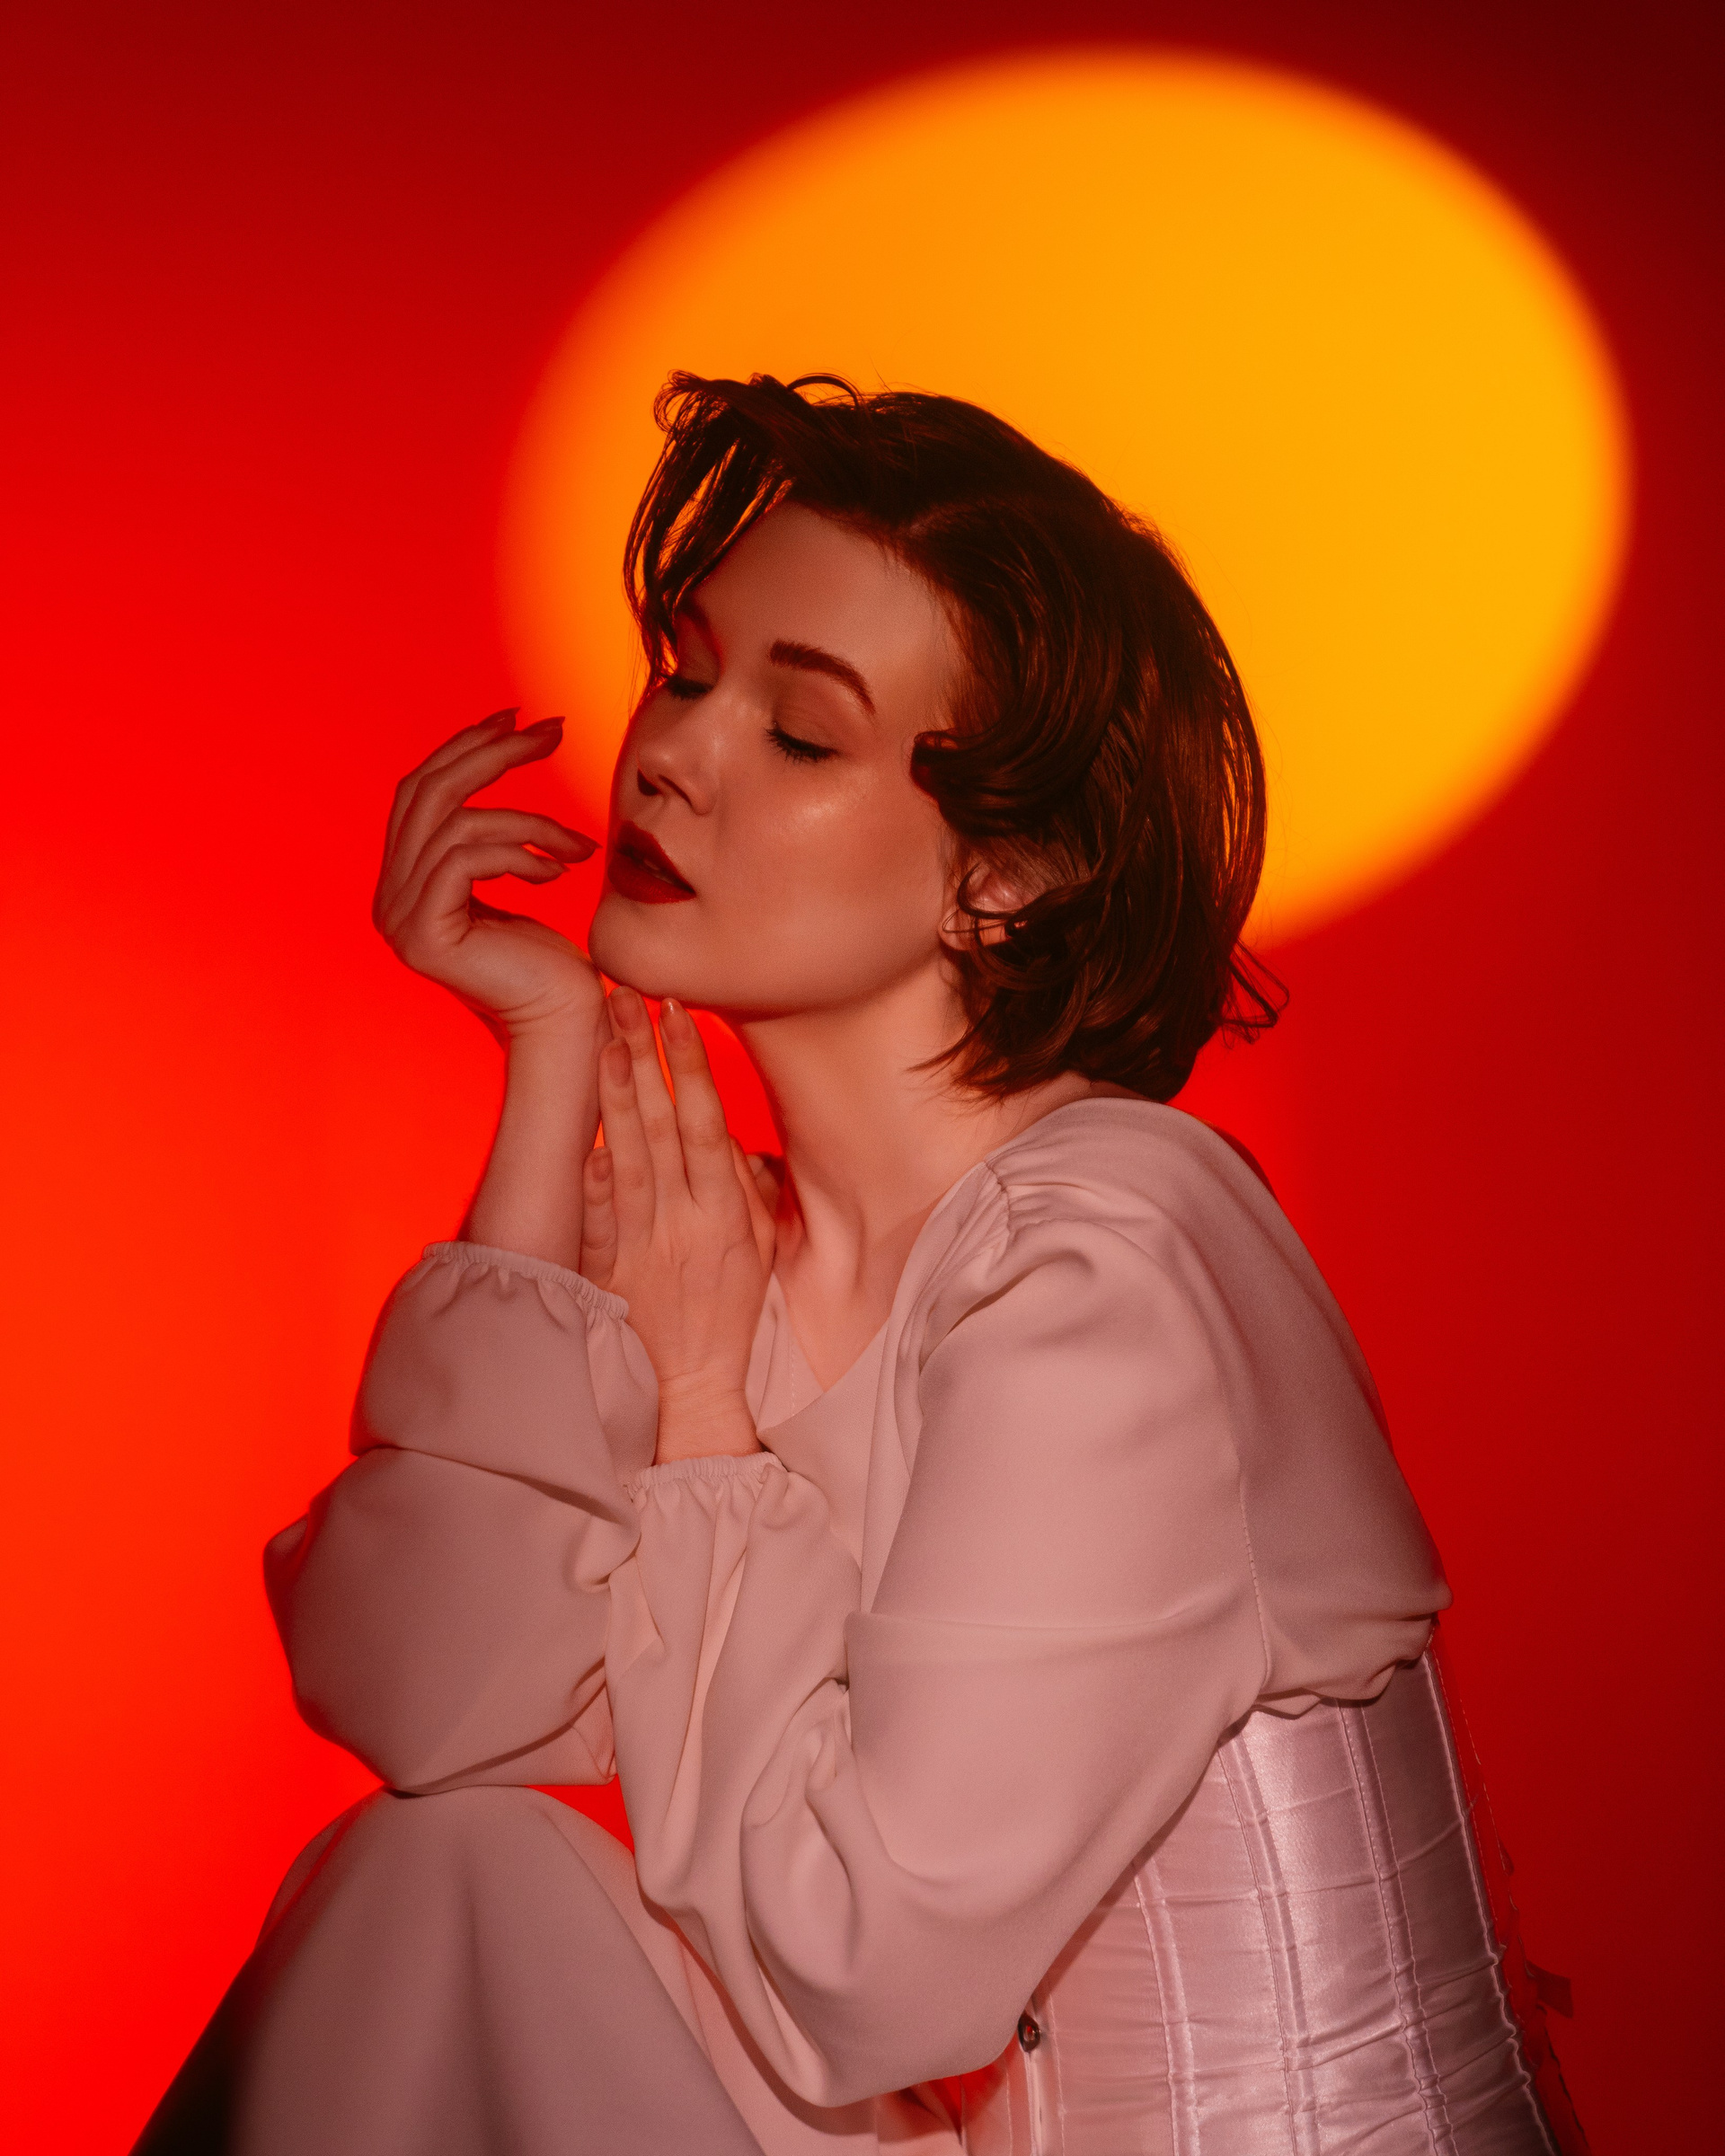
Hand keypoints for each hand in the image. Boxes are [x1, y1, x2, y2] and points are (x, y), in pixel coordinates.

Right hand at [373, 710, 601, 1041]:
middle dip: (494, 753)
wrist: (565, 1027)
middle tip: (552, 731)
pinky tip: (558, 869)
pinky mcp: (425, 935)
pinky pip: (467, 859)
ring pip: (457, 824)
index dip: (464, 746)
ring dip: (529, 820)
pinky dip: (519, 852)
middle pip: (430, 793)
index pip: (421, 790)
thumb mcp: (510, 877)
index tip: (516, 717)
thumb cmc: (551, 961)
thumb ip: (484, 832)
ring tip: (578, 844)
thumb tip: (490, 749)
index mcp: (402, 881)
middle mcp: (389, 898)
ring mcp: (400, 919)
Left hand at [581, 990, 776, 1461]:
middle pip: (661, 1124)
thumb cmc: (729, 1318)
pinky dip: (594, 1179)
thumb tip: (743, 1149)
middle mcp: (684, 1220)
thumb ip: (752, 1196)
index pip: (706, 1121)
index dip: (691, 1063)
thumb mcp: (759, 1253)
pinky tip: (586, 1138)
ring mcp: (643, 1244)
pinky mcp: (609, 1272)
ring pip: (628, 1155)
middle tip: (623, 996)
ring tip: (602, 1039)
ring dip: (615, 1095)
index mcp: (725, 1212)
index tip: (676, 1012)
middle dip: (643, 1055)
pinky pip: (600, 1218)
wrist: (692, 1388)